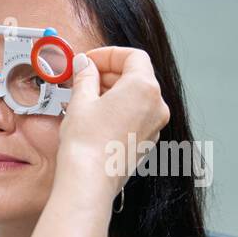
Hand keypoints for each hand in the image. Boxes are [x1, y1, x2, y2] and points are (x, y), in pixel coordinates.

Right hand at [56, 46, 170, 201]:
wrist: (89, 182)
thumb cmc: (86, 144)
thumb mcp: (81, 101)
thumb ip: (85, 76)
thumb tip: (85, 65)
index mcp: (144, 88)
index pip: (132, 56)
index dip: (108, 54)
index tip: (89, 60)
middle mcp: (156, 106)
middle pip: (137, 75)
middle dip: (109, 73)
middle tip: (84, 77)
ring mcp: (154, 126)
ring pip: (137, 97)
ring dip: (113, 92)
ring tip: (86, 98)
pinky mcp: (146, 142)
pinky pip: (136, 116)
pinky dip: (119, 110)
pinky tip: (96, 117)